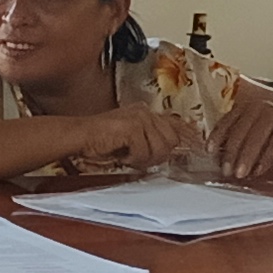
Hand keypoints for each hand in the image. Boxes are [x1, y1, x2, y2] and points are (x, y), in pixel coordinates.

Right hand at [67, 103, 196, 172]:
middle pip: (171, 140)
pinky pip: (145, 152)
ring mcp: (139, 118)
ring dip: (145, 159)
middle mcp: (145, 112)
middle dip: (159, 155)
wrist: (78, 136)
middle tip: (140, 160)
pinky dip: (134, 159)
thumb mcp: (130, 139)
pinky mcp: (132, 128)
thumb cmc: (99, 141)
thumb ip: (149, 140)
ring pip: (160, 149)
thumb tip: (170, 153)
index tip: (194, 149)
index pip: (175, 125)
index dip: (185, 139)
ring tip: (129, 157)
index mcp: (145, 112)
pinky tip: (122, 156)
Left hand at [205, 91, 272, 183]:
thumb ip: (244, 145)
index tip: (208, 151)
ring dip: (247, 155)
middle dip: (231, 151)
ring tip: (240, 174)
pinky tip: (260, 170)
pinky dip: (267, 155)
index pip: (229, 120)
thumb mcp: (263, 142)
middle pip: (242, 127)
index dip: (218, 135)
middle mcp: (265, 108)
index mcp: (253, 110)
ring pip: (258, 133)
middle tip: (226, 171)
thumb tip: (219, 161)